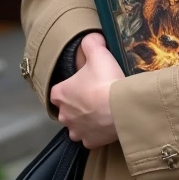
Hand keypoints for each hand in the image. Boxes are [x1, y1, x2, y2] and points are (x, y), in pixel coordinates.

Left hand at [49, 33, 122, 148]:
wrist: (121, 107)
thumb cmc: (105, 80)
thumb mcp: (98, 53)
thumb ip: (91, 42)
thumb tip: (92, 37)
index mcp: (60, 94)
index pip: (57, 91)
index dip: (69, 86)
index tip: (82, 83)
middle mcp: (64, 115)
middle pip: (66, 109)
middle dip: (77, 104)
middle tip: (94, 96)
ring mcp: (76, 131)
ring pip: (76, 126)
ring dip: (84, 121)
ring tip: (100, 112)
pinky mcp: (90, 142)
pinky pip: (90, 138)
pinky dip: (96, 133)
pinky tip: (106, 125)